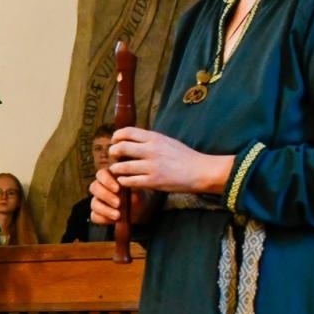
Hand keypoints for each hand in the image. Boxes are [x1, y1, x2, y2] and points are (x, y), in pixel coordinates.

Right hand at [88, 168, 156, 226]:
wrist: (140, 211)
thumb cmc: (138, 196)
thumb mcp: (139, 190)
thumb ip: (134, 186)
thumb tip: (130, 182)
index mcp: (110, 177)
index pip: (101, 174)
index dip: (107, 180)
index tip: (118, 189)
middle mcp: (101, 188)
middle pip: (94, 187)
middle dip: (106, 195)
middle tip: (118, 203)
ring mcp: (98, 201)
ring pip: (94, 203)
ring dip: (105, 209)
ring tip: (118, 215)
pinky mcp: (98, 214)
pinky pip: (95, 216)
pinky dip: (104, 219)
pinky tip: (114, 220)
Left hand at [107, 127, 232, 196]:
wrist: (200, 171)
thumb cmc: (184, 156)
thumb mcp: (167, 141)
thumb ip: (150, 140)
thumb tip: (132, 139)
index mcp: (154, 138)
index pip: (127, 132)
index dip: (116, 136)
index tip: (114, 141)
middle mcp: (151, 150)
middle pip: (121, 148)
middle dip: (112, 152)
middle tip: (113, 157)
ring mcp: (151, 166)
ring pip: (122, 167)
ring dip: (116, 169)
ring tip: (116, 170)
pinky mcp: (153, 181)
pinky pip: (130, 181)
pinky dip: (123, 181)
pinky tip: (124, 180)